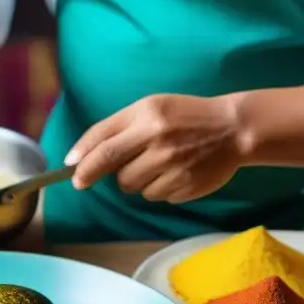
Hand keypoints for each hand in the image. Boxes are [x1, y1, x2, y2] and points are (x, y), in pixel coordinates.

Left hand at [65, 94, 242, 203]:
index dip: (83, 160)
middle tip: (86, 180)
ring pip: (133, 187)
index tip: (70, 171)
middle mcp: (159, 141)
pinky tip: (172, 173)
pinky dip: (156, 188)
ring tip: (152, 164)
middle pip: (116, 172)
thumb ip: (117, 127)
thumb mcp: (151, 107)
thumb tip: (80, 157)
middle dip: (97, 176)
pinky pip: (155, 196)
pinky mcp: (185, 187)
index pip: (105, 144)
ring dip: (134, 180)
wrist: (233, 129)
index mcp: (148, 116)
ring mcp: (174, 167)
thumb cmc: (185, 115)